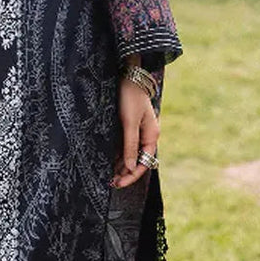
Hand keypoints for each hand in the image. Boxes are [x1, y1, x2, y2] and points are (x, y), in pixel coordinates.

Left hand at [113, 71, 158, 187]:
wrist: (127, 76)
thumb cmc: (130, 98)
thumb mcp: (130, 123)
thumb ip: (130, 145)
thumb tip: (130, 167)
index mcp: (151, 136)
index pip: (144, 163)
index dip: (132, 175)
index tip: (119, 183)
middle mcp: (146, 136)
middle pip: (137, 161)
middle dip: (125, 173)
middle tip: (111, 183)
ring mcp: (137, 132)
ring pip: (130, 155)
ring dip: (120, 166)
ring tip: (108, 176)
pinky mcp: (128, 127)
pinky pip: (124, 146)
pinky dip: (117, 155)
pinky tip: (108, 162)